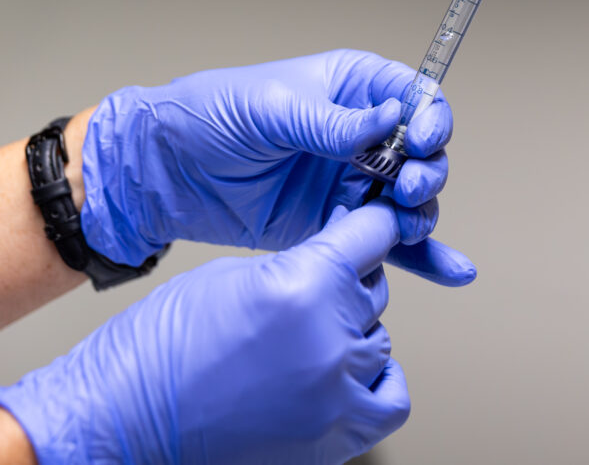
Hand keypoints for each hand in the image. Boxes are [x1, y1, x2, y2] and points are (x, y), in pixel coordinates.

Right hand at [0, 201, 466, 463]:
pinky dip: (377, 381)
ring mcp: (334, 392)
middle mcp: (328, 340)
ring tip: (307, 338)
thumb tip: (343, 254)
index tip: (372, 225)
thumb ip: (302, 264)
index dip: (371, 224)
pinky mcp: (333, 436)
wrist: (123, 419)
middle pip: (375, 290)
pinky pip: (391, 398)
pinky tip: (345, 372)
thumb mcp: (236, 275)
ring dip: (351, 333)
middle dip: (348, 283)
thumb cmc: (159, 348)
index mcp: (302, 286)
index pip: (374, 234)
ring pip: (379, 341)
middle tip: (314, 291)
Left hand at [80, 50, 452, 267]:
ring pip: (413, 199)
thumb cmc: (211, 116)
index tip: (419, 143)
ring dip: (422, 213)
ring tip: (405, 227)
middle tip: (404, 189)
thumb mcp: (272, 107)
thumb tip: (391, 120)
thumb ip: (333, 121)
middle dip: (427, 172)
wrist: (166, 173)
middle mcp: (364, 134)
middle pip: (424, 152)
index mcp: (353, 88)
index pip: (415, 97)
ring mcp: (354, 180)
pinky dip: (425, 257)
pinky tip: (453, 272)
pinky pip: (392, 241)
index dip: (429, 119)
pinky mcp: (341, 222)